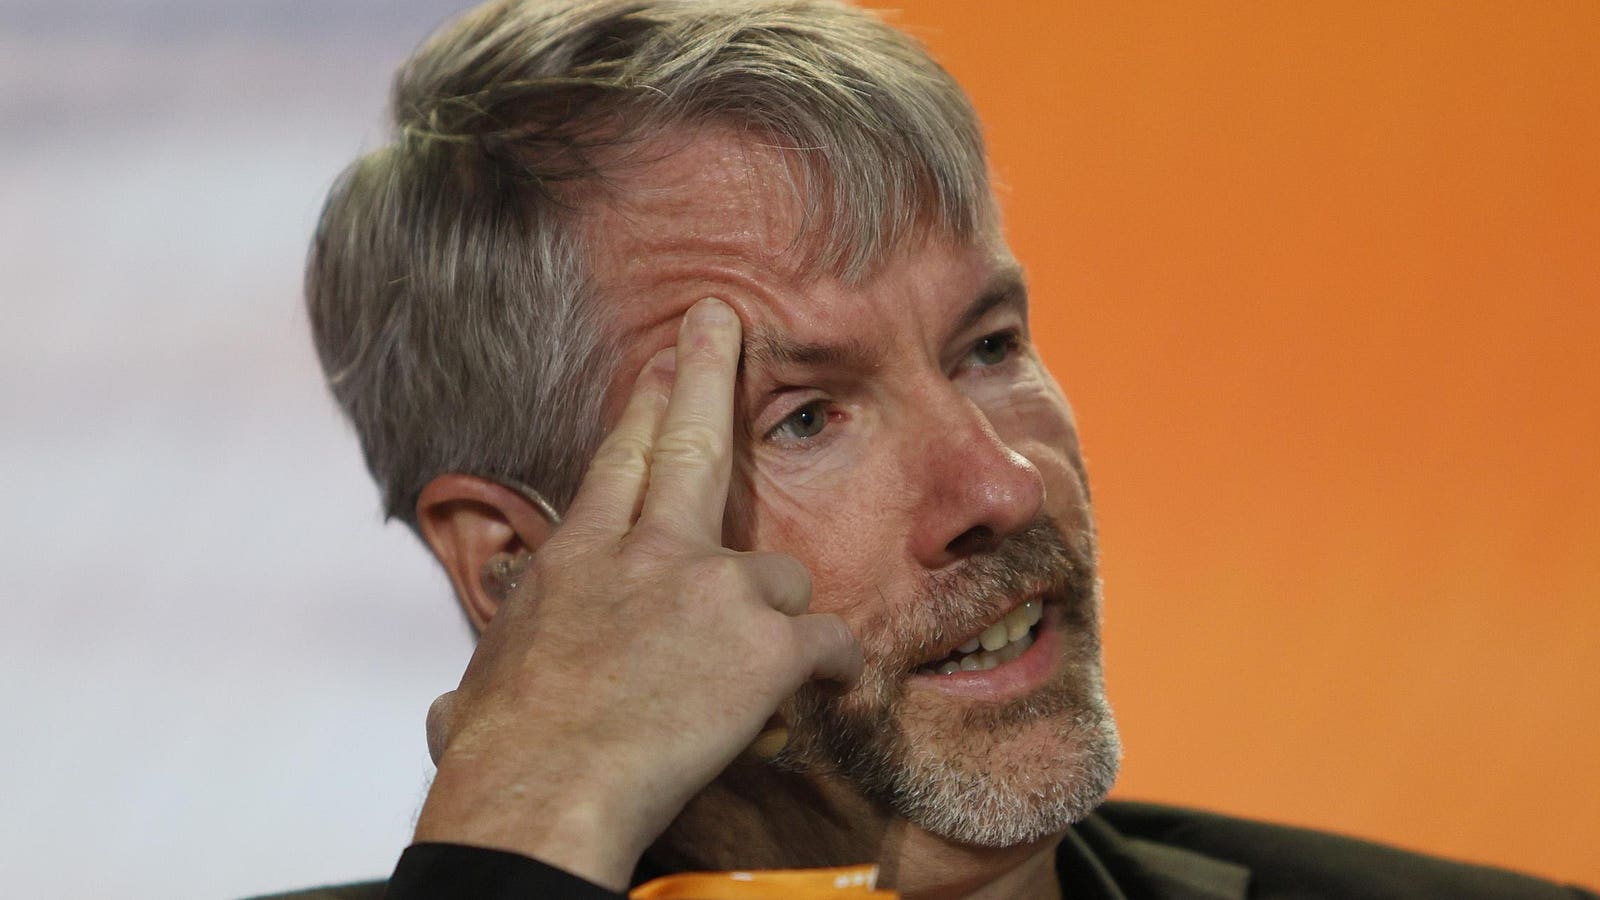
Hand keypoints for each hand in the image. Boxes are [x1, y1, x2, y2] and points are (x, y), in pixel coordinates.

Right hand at [412, 297, 862, 889]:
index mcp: (579, 561)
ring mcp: (712, 589)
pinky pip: (827, 641)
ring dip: (773, 612)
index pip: (617, 465)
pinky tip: (832, 683)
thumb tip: (451, 713)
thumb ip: (491, 679)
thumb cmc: (502, 756)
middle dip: (706, 372)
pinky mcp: (766, 644)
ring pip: (778, 572)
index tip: (658, 365)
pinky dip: (834, 665)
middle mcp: (647, 555)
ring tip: (755, 659)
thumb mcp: (481, 691)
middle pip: (689, 444)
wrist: (543, 789)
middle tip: (721, 320)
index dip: (643, 409)